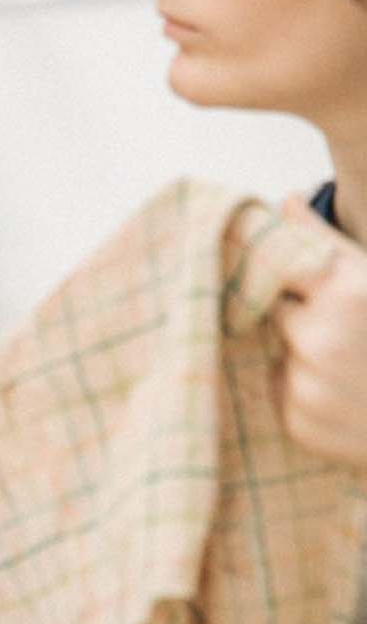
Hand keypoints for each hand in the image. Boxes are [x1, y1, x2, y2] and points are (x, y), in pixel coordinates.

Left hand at [275, 197, 366, 467]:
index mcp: (347, 295)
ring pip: (276, 351)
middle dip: (298, 312)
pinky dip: (301, 389)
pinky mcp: (298, 424)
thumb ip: (326, 241)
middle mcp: (321, 341)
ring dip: (299, 352)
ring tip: (350, 362)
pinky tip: (344, 392)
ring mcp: (308, 388)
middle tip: (340, 324)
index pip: (274, 266)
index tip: (282, 272)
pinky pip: (280, 391)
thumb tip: (285, 199)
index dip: (277, 267)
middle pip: (274, 310)